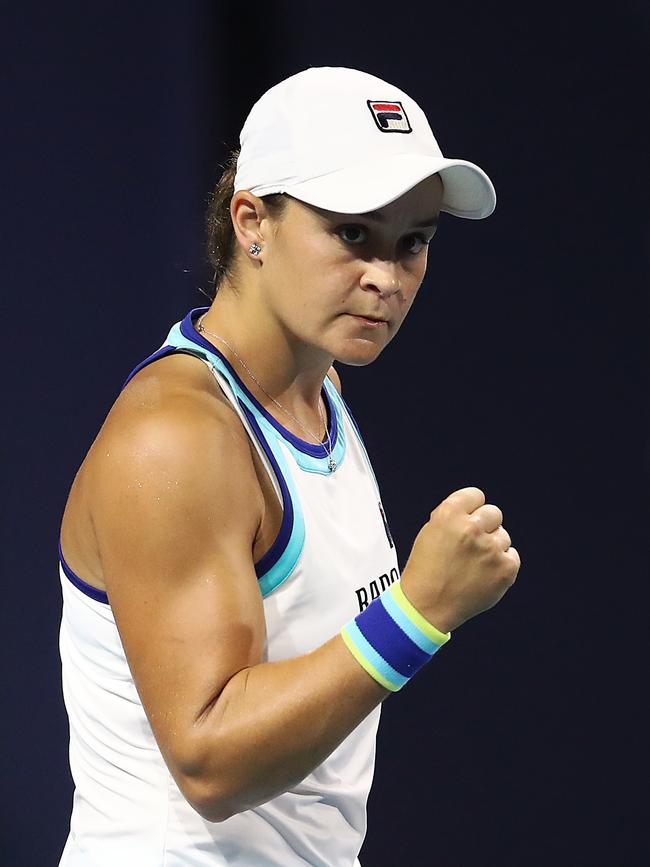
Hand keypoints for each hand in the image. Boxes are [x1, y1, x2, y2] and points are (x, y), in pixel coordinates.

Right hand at [400, 487, 519, 632]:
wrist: (427, 607)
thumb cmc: (425, 570)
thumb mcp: (430, 531)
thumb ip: (454, 516)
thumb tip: (475, 510)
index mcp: (449, 514)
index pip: (476, 495)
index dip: (471, 509)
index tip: (468, 520)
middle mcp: (471, 528)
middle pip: (494, 513)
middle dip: (485, 526)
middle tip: (472, 544)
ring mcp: (491, 549)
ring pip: (503, 536)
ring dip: (492, 547)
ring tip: (474, 564)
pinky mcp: (505, 569)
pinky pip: (512, 556)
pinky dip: (501, 564)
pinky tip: (484, 573)